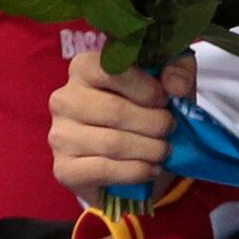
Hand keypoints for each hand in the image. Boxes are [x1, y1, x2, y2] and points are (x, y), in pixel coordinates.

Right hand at [50, 47, 187, 200]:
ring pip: (112, 143)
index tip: (165, 101)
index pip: (113, 71)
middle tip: (170, 129)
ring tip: (164, 150)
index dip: (147, 88)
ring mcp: (60, 135)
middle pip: (115, 111)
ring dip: (149, 149)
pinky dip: (135, 171)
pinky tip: (149, 169)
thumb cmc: (147, 109)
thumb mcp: (169, 80)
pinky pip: (104, 170)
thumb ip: (178, 69)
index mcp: (84, 67)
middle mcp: (64, 99)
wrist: (131, 156)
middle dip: (154, 123)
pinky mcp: (63, 169)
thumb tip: (176, 85)